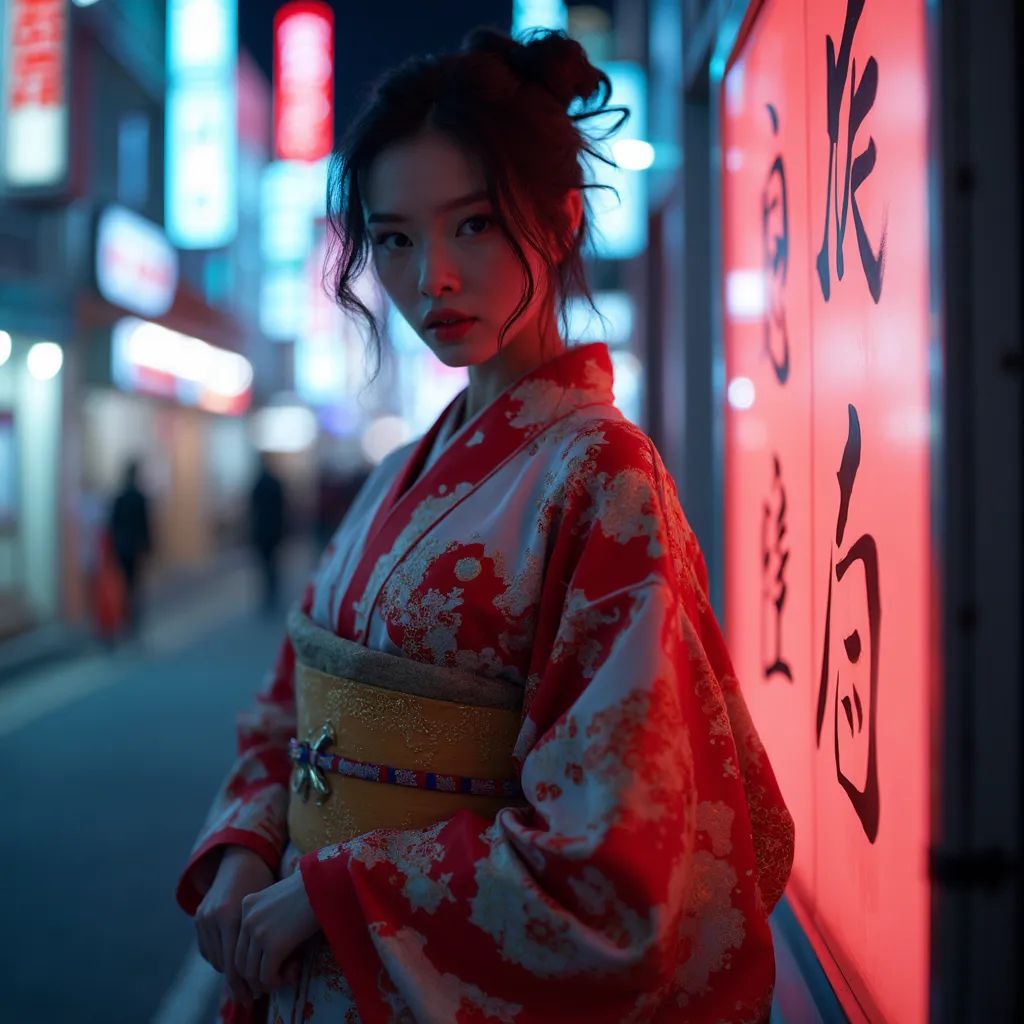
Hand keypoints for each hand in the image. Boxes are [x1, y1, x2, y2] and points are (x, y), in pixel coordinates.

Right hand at [195, 846, 274, 1005]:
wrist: (241, 858)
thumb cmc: (264, 882)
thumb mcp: (268, 907)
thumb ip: (267, 936)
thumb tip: (280, 971)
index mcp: (232, 915)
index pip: (236, 964)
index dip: (247, 984)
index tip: (259, 996)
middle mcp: (213, 917)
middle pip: (224, 966)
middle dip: (238, 985)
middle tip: (251, 998)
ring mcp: (203, 918)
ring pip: (215, 959)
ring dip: (229, 972)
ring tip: (245, 982)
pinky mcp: (198, 918)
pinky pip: (207, 949)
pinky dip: (219, 958)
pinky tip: (233, 963)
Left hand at [234, 868, 319, 999]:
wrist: (326, 885)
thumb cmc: (311, 890)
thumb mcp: (280, 900)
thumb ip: (267, 919)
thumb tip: (264, 953)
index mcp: (247, 904)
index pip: (238, 943)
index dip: (250, 961)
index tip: (265, 969)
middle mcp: (247, 918)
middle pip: (240, 961)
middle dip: (255, 978)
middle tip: (275, 979)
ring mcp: (258, 932)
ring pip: (251, 973)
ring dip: (268, 982)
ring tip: (287, 975)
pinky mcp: (274, 946)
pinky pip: (267, 976)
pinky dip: (278, 982)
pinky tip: (292, 974)